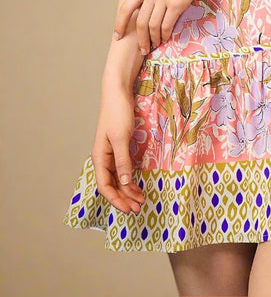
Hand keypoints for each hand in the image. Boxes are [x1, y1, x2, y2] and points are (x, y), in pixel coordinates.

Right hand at [91, 86, 144, 214]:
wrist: (118, 92)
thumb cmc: (117, 112)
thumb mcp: (121, 138)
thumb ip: (122, 161)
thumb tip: (124, 183)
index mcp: (100, 157)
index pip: (105, 186)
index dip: (116, 200)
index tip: (129, 209)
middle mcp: (103, 158)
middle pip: (112, 185)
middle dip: (124, 198)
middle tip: (138, 208)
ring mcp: (111, 153)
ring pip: (118, 178)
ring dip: (128, 190)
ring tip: (140, 200)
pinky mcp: (119, 147)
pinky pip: (123, 169)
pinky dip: (130, 179)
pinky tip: (137, 185)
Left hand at [113, 0, 206, 53]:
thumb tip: (144, 3)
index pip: (126, 8)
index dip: (120, 24)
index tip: (118, 36)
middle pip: (140, 22)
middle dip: (140, 38)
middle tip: (143, 49)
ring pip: (153, 26)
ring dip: (153, 39)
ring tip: (155, 45)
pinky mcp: (177, 4)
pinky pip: (167, 24)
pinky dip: (165, 34)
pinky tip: (165, 38)